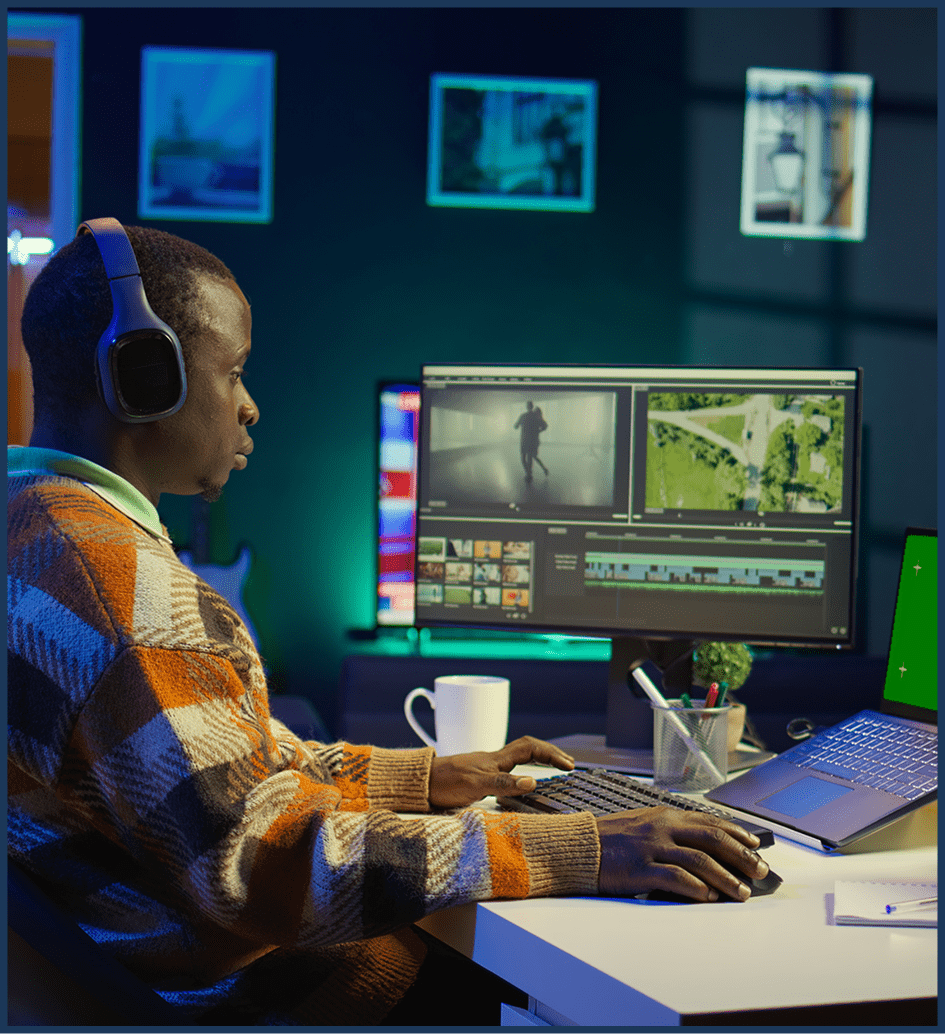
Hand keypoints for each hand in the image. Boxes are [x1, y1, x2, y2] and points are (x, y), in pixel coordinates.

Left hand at [428, 735, 574, 808]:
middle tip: (568, 764)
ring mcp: (486, 767)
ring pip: (519, 757)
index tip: (569, 765)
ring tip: (553, 769)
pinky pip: (509, 768)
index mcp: (497, 759)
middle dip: (550, 753)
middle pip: (528, 748)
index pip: (531, 748)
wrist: (420, 782)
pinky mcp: (479, 776)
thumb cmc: (444, 783)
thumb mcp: (476, 785)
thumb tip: (534, 781)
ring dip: (538, 760)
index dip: (552, 754)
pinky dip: (523, 771)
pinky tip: (523, 782)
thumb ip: (504, 784)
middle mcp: (494, 760)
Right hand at [596, 808, 768, 902]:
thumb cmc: (610, 839)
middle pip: (712, 839)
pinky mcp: (640, 870)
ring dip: (726, 878)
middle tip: (760, 870)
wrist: (577, 847)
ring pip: (700, 861)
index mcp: (664, 815)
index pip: (710, 821)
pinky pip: (676, 878)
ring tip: (741, 892)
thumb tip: (705, 848)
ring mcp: (651, 848)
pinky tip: (709, 897)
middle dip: (741, 856)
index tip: (756, 845)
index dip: (737, 834)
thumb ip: (672, 832)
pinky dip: (696, 888)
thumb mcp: (643, 824)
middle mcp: (661, 828)